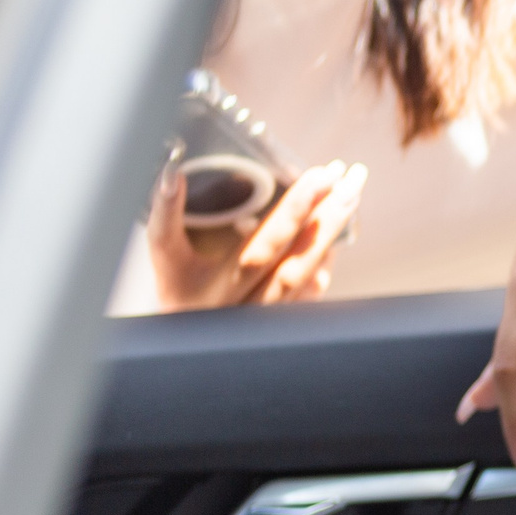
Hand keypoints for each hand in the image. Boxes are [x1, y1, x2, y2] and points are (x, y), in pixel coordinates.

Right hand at [146, 160, 363, 310]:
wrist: (183, 343)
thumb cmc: (174, 289)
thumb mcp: (164, 254)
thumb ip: (165, 214)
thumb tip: (171, 171)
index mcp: (218, 289)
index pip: (263, 246)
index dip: (292, 211)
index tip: (319, 175)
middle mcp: (247, 306)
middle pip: (296, 260)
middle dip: (324, 215)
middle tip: (347, 177)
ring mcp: (268, 317)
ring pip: (309, 273)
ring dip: (333, 231)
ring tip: (351, 192)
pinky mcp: (283, 319)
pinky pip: (313, 289)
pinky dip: (327, 257)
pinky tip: (342, 229)